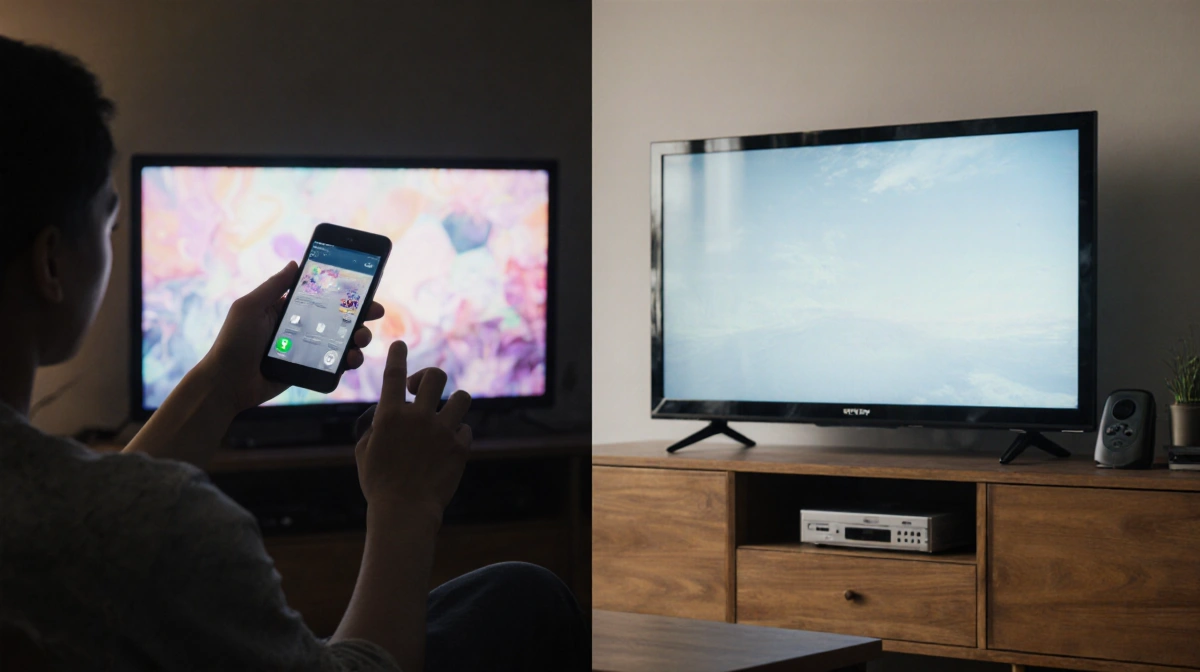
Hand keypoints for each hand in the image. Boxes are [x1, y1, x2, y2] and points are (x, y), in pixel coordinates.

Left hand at [196, 260, 385, 412]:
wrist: (226, 383)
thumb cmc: (233, 341)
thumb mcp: (251, 307)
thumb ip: (274, 286)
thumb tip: (296, 263)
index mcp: (286, 308)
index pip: (320, 295)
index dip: (342, 291)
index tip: (362, 287)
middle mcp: (299, 327)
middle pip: (337, 317)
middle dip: (359, 314)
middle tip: (374, 313)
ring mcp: (305, 349)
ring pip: (340, 341)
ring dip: (358, 338)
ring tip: (361, 339)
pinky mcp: (308, 369)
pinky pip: (334, 363)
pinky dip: (348, 360)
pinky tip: (352, 358)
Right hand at [354, 341, 472, 519]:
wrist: (404, 511)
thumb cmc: (379, 484)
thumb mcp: (364, 452)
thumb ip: (375, 427)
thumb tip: (384, 415)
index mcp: (390, 416)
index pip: (394, 375)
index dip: (398, 355)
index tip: (400, 344)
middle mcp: (418, 417)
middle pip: (435, 377)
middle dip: (428, 378)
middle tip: (420, 390)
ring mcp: (442, 431)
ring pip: (462, 397)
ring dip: (453, 403)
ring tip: (445, 415)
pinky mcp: (460, 447)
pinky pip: (466, 429)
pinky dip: (458, 435)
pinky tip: (449, 446)